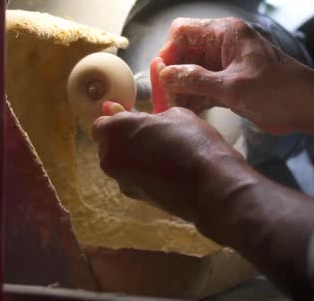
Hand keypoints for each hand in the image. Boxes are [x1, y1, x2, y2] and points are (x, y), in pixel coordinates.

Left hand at [91, 106, 248, 221]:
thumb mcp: (175, 115)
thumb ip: (150, 117)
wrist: (211, 185)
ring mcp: (122, 181)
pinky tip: (168, 170)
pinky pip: (135, 179)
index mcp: (114, 131)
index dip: (117, 119)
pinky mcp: (137, 198)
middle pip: (109, 145)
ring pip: (122, 164)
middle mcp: (110, 157)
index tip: (134, 118)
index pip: (102, 123)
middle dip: (125, 139)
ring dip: (135, 157)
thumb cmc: (192, 142)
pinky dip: (145, 174)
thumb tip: (138, 119)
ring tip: (164, 153)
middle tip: (152, 134)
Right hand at [154, 17, 313, 135]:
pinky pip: (202, 87)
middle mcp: (222, 45)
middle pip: (183, 53)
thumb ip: (195, 79)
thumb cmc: (278, 91)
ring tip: (174, 109)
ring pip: (191, 72)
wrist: (307, 108)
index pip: (182, 31)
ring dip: (181, 89)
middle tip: (165, 97)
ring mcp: (225, 65)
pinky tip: (187, 112)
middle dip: (173, 74)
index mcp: (225, 34)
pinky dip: (193, 98)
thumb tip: (164, 75)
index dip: (169, 52)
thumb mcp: (232, 86)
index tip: (164, 76)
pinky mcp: (228, 84)